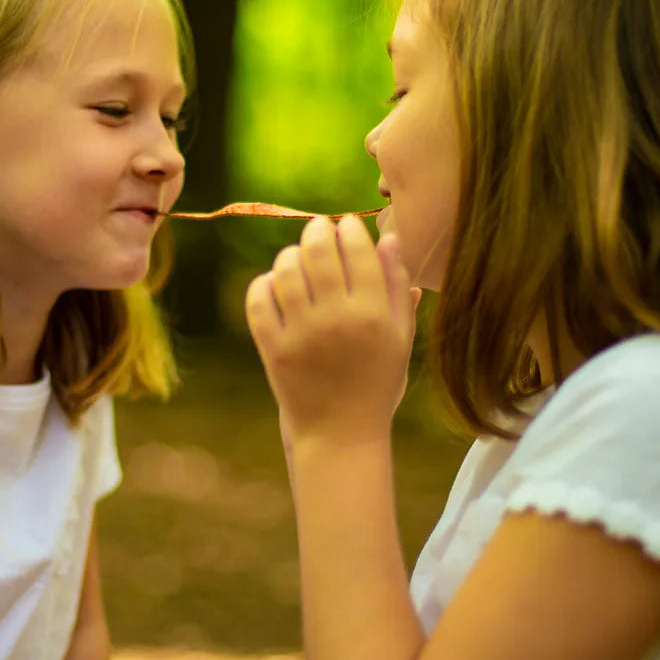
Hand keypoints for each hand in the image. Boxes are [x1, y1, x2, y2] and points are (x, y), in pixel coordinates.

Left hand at [246, 215, 419, 448]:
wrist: (339, 432)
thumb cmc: (376, 381)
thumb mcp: (400, 337)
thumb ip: (396, 286)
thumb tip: (388, 239)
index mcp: (374, 314)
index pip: (358, 250)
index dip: (350, 228)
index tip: (347, 226)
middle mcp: (337, 320)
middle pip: (318, 251)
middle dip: (318, 231)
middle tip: (319, 230)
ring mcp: (301, 334)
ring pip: (286, 269)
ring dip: (291, 256)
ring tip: (298, 260)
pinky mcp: (273, 348)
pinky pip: (259, 299)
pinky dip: (264, 285)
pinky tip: (276, 286)